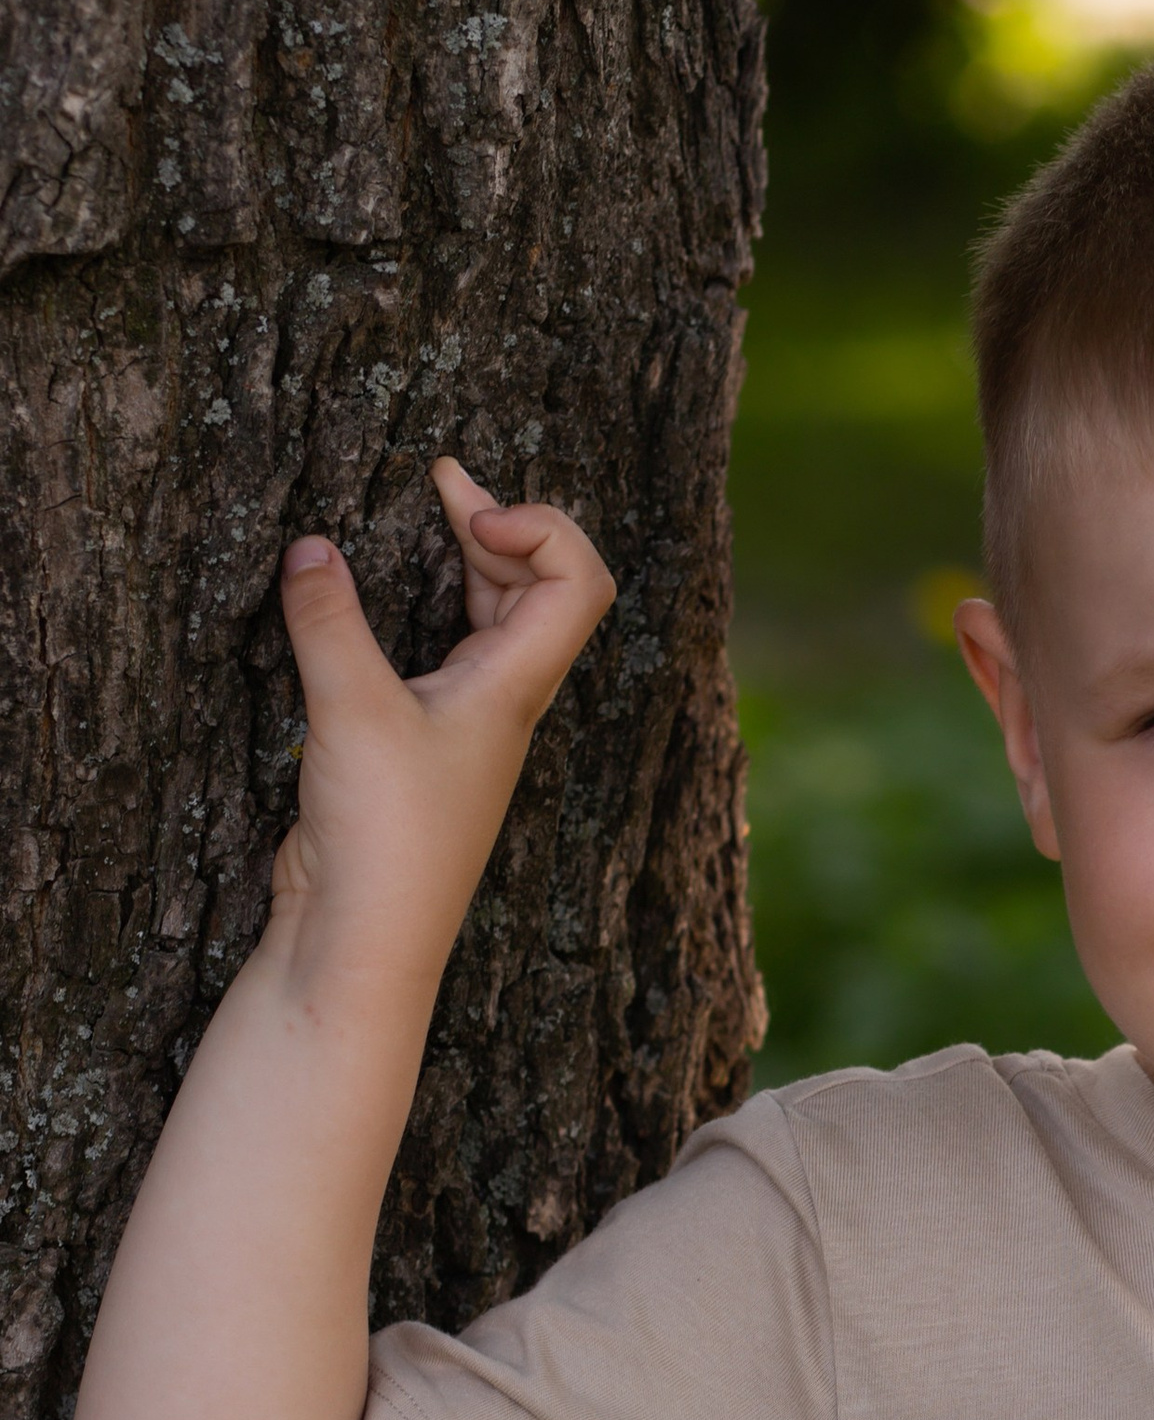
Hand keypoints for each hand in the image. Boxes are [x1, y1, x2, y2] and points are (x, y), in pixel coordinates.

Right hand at [270, 458, 615, 989]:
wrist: (366, 939)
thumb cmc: (387, 837)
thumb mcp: (352, 712)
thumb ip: (329, 622)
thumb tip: (309, 547)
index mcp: (514, 687)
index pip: (578, 582)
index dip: (541, 525)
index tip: (467, 514)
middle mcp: (502, 702)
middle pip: (539, 590)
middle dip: (499, 524)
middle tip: (441, 480)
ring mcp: (464, 725)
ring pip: (491, 622)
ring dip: (468, 564)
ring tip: (429, 513)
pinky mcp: (418, 747)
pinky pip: (442, 656)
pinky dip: (424, 610)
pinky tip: (373, 600)